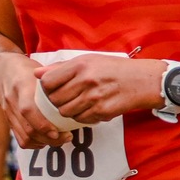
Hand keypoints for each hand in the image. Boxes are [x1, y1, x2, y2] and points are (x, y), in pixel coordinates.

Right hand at [0, 54, 65, 148]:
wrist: (1, 72)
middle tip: (67, 137)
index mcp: (22, 86)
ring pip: (25, 137)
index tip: (60, 130)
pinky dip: (35, 143)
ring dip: (44, 142)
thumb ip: (55, 77)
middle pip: (28, 128)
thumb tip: (76, 88)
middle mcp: (13, 101)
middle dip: (50, 138)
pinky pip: (21, 140)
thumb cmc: (25, 69)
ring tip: (60, 139)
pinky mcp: (9, 121)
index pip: (28, 109)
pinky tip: (47, 139)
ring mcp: (9, 113)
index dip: (43, 124)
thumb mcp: (39, 69)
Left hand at [37, 55, 164, 127]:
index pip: (48, 82)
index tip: (53, 89)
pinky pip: (80, 119)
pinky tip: (90, 108)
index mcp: (80, 65)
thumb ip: (61, 68)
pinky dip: (82, 117)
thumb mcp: (88, 60)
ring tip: (79, 103)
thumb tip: (37, 73)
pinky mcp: (101, 111)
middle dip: (57, 101)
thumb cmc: (113, 68)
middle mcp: (85, 81)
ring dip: (69, 110)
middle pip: (55, 99)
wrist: (142, 80)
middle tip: (66, 98)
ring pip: (66, 112)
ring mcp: (93, 98)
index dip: (46, 88)